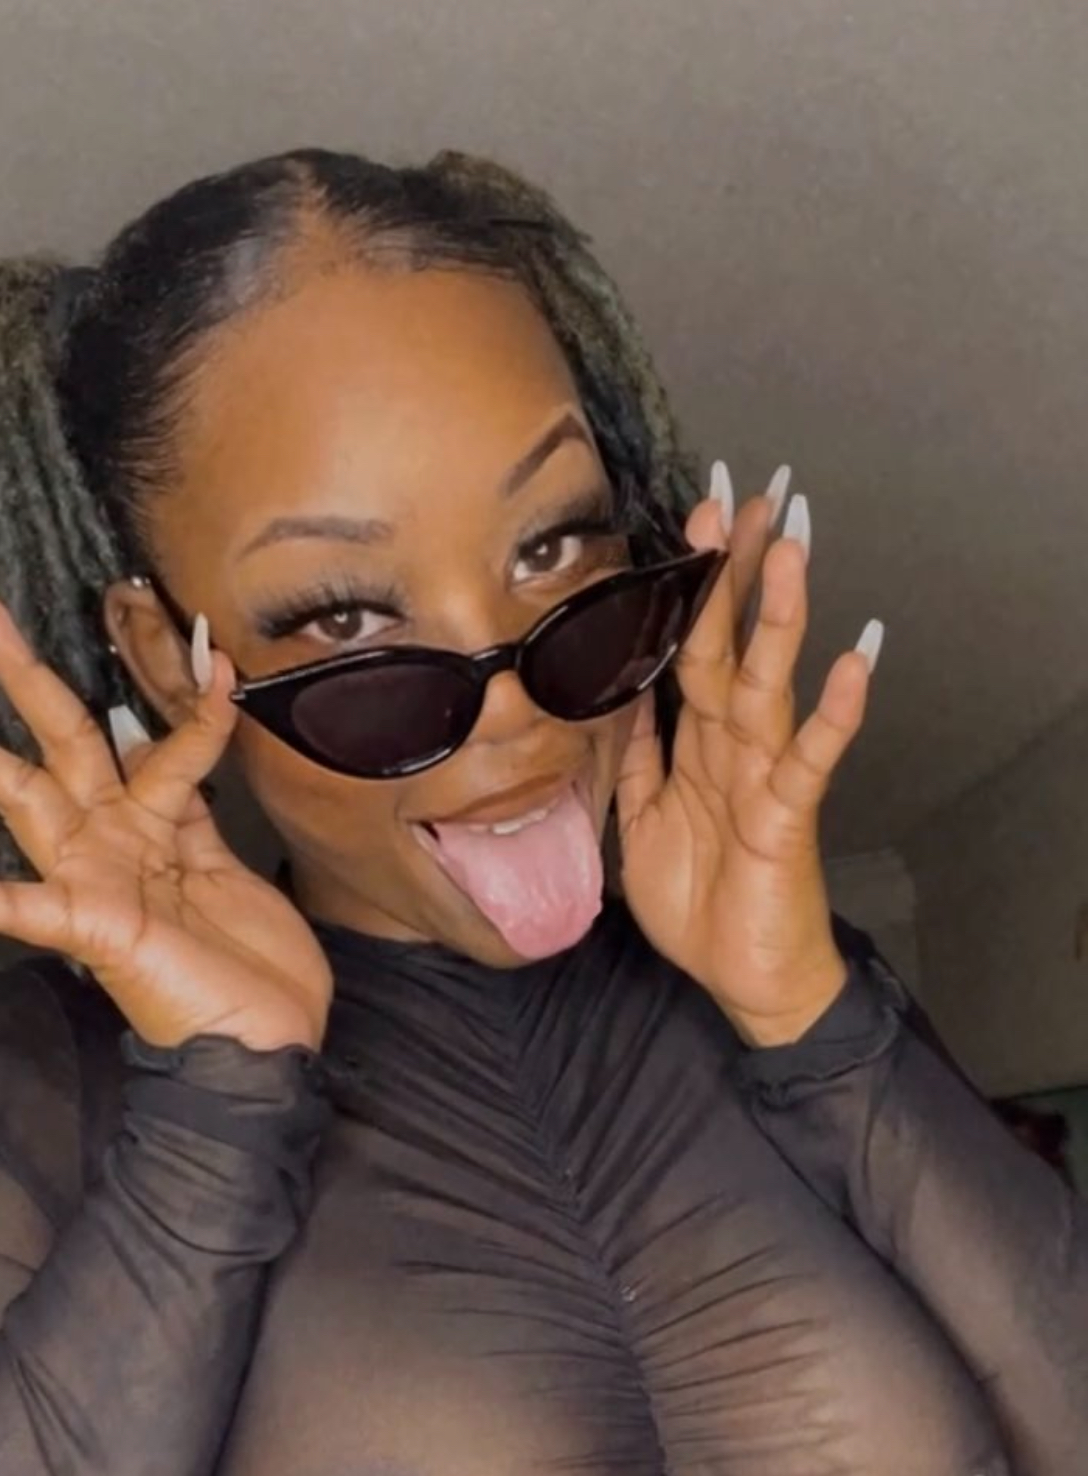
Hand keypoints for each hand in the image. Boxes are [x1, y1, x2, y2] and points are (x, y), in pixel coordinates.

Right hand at [0, 591, 331, 1052]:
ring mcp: (96, 877)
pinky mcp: (88, 925)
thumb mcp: (232, 868)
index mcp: (154, 824)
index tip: (204, 639)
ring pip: (24, 792)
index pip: (151, 737)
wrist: (266, 1044)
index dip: (176, 685)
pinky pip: (13, 908)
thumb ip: (195, 810)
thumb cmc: (256, 968)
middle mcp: (115, 839)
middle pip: (63, 735)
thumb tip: (183, 742)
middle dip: (19, 668)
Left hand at [617, 470, 881, 1045]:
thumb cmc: (702, 902)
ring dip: (781, 619)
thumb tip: (619, 694)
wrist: (747, 978)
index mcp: (697, 746)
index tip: (697, 519)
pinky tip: (855, 661)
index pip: (691, 648)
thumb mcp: (643, 820)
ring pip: (770, 686)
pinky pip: (811, 759)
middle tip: (748, 497)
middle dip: (737, 574)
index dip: (691, 588)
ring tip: (791, 551)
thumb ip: (637, 756)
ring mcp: (766, 777)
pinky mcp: (788, 817)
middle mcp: (735, 748)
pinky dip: (835, 712)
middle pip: (733, 645)